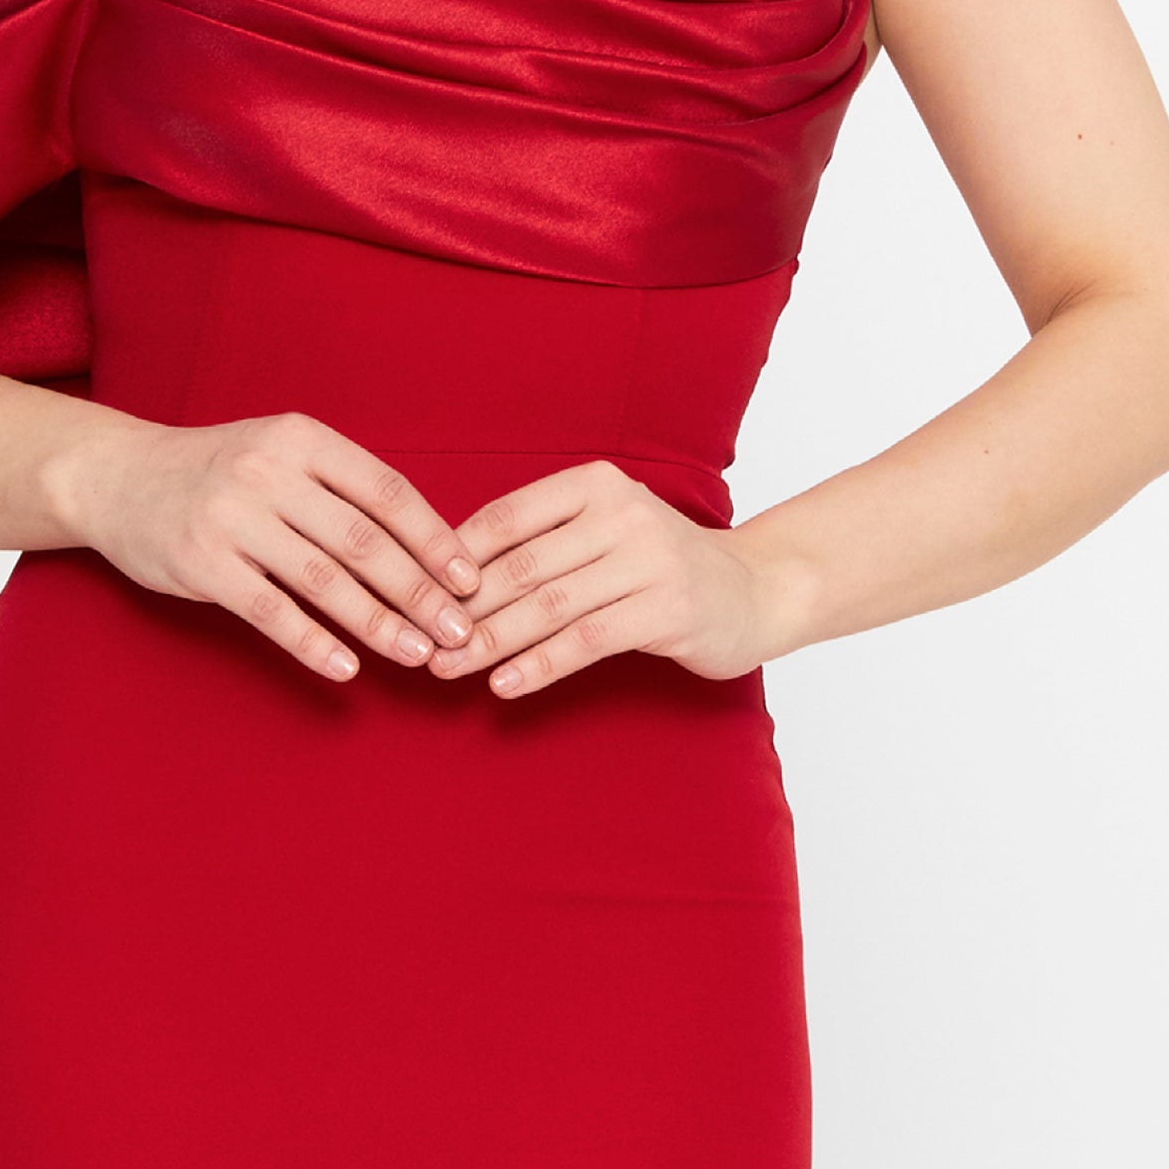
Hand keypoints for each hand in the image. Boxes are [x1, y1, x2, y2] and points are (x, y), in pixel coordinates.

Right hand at [54, 409, 480, 683]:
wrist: (117, 477)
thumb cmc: (217, 471)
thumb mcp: (279, 453)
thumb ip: (340, 487)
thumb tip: (424, 545)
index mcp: (301, 439)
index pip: (385, 490)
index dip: (433, 537)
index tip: (469, 579)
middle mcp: (269, 472)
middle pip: (363, 539)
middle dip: (419, 591)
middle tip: (459, 632)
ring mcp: (232, 517)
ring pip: (323, 579)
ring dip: (377, 623)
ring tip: (417, 656)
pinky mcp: (201, 563)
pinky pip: (269, 611)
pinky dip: (312, 643)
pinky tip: (346, 668)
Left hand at [427, 459, 781, 695]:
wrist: (755, 589)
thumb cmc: (659, 563)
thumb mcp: (603, 531)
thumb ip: (542, 543)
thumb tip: (447, 575)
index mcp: (594, 484)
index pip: (505, 517)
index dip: (454, 559)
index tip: (413, 595)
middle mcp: (621, 512)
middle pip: (521, 566)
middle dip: (462, 610)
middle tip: (418, 642)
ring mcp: (647, 559)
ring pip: (548, 606)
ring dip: (491, 643)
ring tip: (448, 669)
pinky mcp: (666, 609)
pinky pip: (586, 641)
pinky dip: (539, 665)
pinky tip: (505, 685)